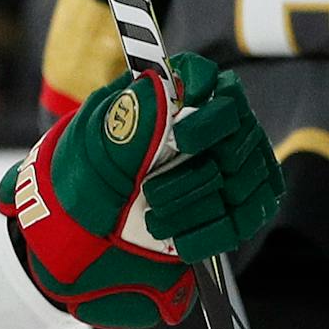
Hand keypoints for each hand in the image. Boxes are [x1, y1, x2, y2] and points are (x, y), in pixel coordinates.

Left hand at [0, 52, 281, 328]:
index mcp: (180, 101)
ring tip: (153, 219)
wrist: (86, 233)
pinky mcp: (242, 209)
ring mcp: (237, 169)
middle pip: (235, 142)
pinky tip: (177, 242)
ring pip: (240, 183)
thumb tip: (156, 88)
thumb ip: (127, 120)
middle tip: (150, 193)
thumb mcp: (96, 151)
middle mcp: (218, 129)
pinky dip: (208, 234)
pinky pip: (243, 220)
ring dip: (193, 206)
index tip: (182, 138)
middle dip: (191, 174)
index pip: (215, 86)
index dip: (207, 114)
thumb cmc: (90, 178)